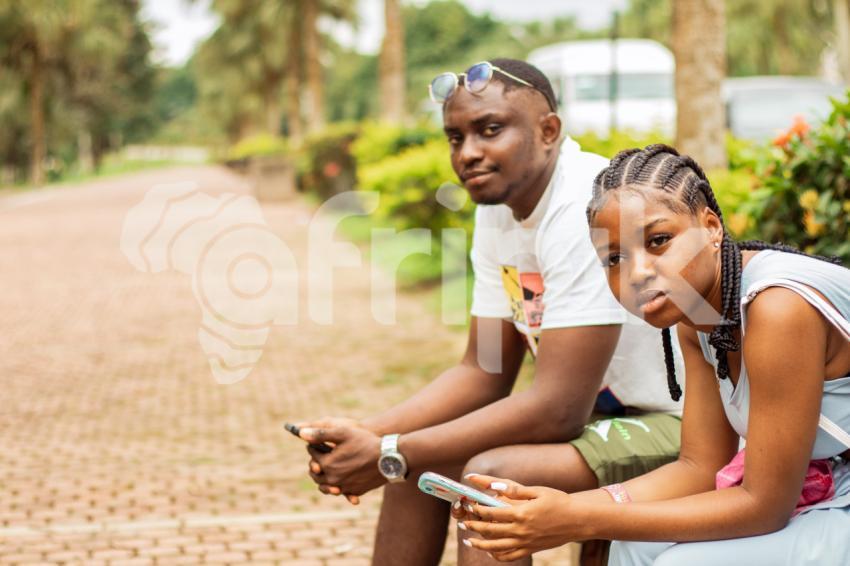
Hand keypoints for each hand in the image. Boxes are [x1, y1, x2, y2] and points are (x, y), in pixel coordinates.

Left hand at [300, 420, 384, 499]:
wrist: (389, 458)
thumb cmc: (366, 442)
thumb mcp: (343, 433)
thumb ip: (320, 434)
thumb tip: (301, 434)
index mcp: (327, 464)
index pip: (313, 455)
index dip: (313, 447)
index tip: (315, 443)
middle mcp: (333, 479)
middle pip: (316, 473)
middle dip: (315, 464)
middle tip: (318, 458)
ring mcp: (344, 487)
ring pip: (327, 485)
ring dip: (324, 477)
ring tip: (326, 469)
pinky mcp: (355, 492)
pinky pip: (341, 491)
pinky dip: (339, 486)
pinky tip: (341, 479)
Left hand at [460, 474, 584, 561]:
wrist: (578, 520)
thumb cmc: (558, 501)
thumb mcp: (537, 491)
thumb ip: (514, 490)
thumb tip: (494, 486)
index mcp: (521, 513)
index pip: (492, 513)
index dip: (478, 509)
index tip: (470, 505)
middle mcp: (521, 530)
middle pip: (491, 530)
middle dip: (474, 526)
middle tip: (463, 522)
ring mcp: (525, 542)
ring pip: (497, 547)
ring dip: (480, 544)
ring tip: (468, 541)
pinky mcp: (531, 549)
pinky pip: (510, 556)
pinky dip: (498, 556)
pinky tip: (490, 552)